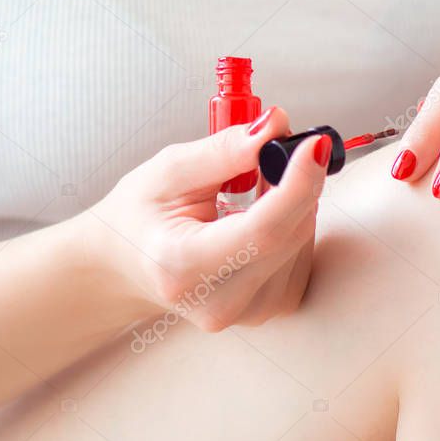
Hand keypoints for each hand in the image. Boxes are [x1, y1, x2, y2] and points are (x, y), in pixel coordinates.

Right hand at [85, 106, 330, 330]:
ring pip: (302, 240)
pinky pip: (302, 254)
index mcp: (183, 268)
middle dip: (297, 180)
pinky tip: (261, 215)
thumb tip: (275, 128)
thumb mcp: (168, 171)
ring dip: (293, 201)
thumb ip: (225, 151)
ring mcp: (247, 312)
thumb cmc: (138, 218)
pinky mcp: (270, 309)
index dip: (297, 183)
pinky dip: (292, 223)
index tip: (314, 145)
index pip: (262, 230)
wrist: (125, 265)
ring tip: (253, 187)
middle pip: (290, 232)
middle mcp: (219, 301)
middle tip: (277, 149)